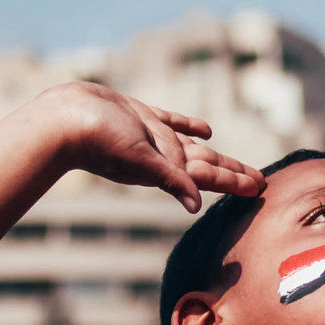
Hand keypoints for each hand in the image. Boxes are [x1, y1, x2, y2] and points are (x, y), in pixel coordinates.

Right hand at [38, 81, 264, 212]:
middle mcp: (163, 155)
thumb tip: (196, 207)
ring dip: (216, 155)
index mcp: (168, 166)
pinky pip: (173, 123)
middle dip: (234, 173)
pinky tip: (207, 130)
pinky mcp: (139, 117)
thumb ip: (170, 180)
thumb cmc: (100, 141)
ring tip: (237, 164)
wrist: (63, 120)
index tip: (261, 188)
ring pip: (194, 148)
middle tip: (259, 181)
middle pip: (209, 166)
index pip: (211, 176)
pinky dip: (190, 127)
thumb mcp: (140, 159)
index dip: (236, 181)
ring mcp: (152, 138)